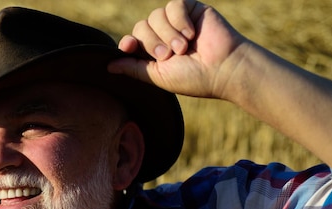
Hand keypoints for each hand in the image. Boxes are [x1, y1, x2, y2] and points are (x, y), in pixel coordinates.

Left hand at [108, 0, 247, 99]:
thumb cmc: (193, 78)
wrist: (224, 69)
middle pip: (141, 27)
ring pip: (155, 16)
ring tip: (183, 48)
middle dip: (152, 42)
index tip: (129, 47)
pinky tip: (191, 34)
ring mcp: (177, 21)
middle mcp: (163, 35)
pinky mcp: (191, 8)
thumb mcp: (157, 77)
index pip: (132, 40)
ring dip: (167, 34)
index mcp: (153, 52)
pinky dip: (180, 21)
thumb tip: (108, 65)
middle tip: (169, 56)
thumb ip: (133, 69)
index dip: (129, 43)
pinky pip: (174, 5)